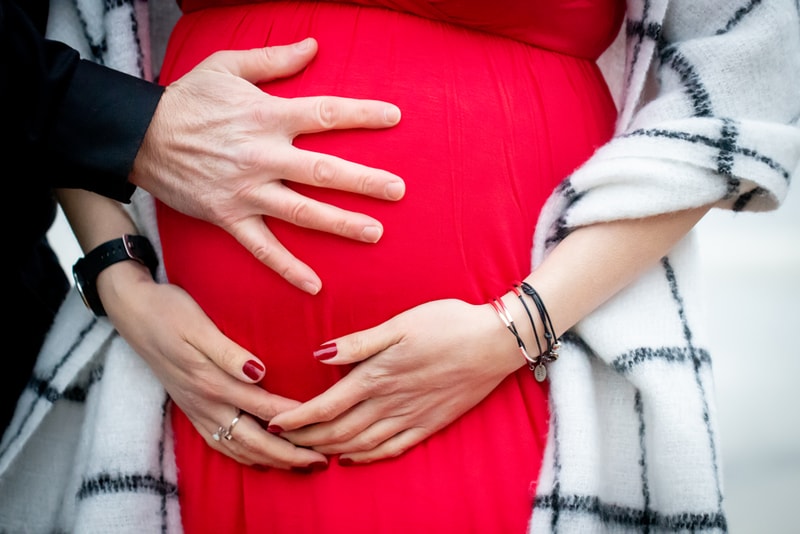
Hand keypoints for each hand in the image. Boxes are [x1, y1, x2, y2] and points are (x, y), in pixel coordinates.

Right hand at [98, 261, 327, 469]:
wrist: (132, 311)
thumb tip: (259, 372)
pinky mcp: (190, 409)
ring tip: (299, 465)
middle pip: (253, 440)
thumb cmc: (170, 311)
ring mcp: (196, 410)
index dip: (296, 421)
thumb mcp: (198, 325)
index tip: (323, 427)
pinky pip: (219, 444)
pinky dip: (243, 457)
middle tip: (320, 462)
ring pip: (237, 448)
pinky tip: (258, 459)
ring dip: (270, 460)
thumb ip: (228, 352)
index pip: (264, 408)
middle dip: (288, 455)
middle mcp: (205, 403)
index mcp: (212, 381)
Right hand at [131, 37, 404, 294]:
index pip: (325, 113)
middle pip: (323, 169)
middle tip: (398, 190)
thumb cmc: (187, 99)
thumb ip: (274, 59)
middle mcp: (263, 155)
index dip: (362, 114)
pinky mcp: (229, 217)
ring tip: (375, 233)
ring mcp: (247, 190)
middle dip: (364, 180)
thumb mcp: (227, 66)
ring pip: (302, 211)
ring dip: (340, 223)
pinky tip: (315, 285)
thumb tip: (314, 46)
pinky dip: (288, 268)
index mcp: (267, 115)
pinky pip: (262, 248)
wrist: (139, 136)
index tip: (395, 118)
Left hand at [268, 299, 523, 463]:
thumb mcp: (400, 323)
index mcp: (379, 375)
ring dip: (331, 450)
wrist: (496, 342)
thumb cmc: (447, 323)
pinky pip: (391, 449)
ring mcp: (411, 417)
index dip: (298, 417)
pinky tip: (352, 459)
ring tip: (307, 452)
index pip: (327, 404)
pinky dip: (367, 458)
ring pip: (361, 444)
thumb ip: (359, 343)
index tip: (273, 422)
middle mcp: (391, 402)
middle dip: (307, 438)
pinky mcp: (429, 424)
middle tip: (281, 442)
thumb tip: (319, 354)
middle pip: (339, 430)